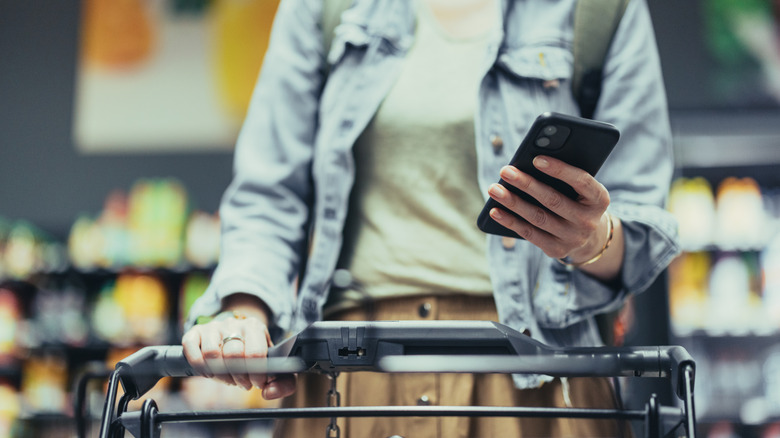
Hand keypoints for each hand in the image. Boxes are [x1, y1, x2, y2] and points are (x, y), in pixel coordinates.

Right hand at [182, 303, 295, 399]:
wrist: (234, 335)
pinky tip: (209, 372)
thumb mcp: (274, 365)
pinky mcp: (194, 333)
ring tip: (227, 377)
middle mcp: (233, 323)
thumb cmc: (255, 355)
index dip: (256, 374)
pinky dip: (200, 366)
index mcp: (255, 327)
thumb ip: (284, 382)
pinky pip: (192, 350)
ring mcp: (212, 327)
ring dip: (219, 374)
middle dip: (238, 377)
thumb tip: (269, 392)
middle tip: (242, 383)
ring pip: (212, 353)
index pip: (255, 352)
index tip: (257, 383)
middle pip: (233, 354)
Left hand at [487, 155, 622, 278]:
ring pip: (538, 218)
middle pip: (553, 200)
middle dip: (526, 184)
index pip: (581, 181)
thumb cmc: (577, 198)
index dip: (560, 170)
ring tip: (494, 188)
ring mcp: (573, 238)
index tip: (536, 158)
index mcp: (600, 199)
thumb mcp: (579, 187)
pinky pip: (530, 234)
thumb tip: (528, 163)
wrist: (587, 234)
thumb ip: (563, 175)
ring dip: (513, 202)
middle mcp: (589, 221)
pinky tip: (494, 210)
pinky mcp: (557, 250)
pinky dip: (510, 221)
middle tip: (505, 171)